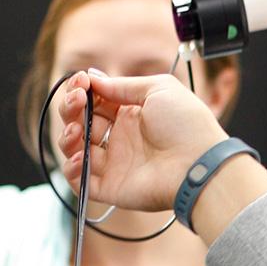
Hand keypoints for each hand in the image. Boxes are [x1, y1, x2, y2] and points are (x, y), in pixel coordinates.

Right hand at [57, 70, 227, 211]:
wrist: (199, 163)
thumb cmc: (187, 123)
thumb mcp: (159, 88)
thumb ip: (124, 84)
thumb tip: (93, 77)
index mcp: (132, 114)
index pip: (95, 101)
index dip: (83, 91)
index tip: (80, 81)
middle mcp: (121, 138)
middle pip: (80, 123)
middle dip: (70, 109)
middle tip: (76, 100)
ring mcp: (115, 163)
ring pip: (75, 149)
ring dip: (67, 136)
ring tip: (76, 129)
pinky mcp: (111, 188)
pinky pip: (80, 181)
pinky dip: (71, 168)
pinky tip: (79, 155)